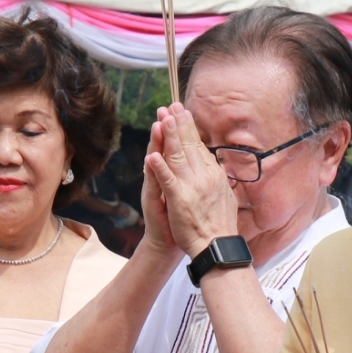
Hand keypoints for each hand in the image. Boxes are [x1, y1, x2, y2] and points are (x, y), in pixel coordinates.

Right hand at [134, 121, 179, 263]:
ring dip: (157, 143)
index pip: (176, 147)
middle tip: (166, 108)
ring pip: (157, 162)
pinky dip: (153, 171)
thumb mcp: (186, 193)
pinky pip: (154, 185)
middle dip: (165, 128)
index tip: (178, 110)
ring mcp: (155, 189)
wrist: (166, 243)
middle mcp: (161, 178)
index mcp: (173, 175)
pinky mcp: (153, 203)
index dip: (176, 129)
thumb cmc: (180, 219)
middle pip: (164, 149)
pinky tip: (151, 158)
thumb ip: (188, 174)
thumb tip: (200, 157)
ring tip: (158, 124)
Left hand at [145, 104, 239, 258]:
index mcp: (212, 174)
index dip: (189, 128)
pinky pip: (168, 180)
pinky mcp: (179, 199)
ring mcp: (191, 187)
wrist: (215, 247)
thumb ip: (217, 179)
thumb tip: (217, 166)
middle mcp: (204, 176)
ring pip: (178, 156)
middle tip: (171, 105)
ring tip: (161, 120)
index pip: (199, 146)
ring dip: (169, 137)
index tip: (183, 112)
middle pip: (189, 145)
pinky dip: (160, 167)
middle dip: (178, 124)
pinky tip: (153, 155)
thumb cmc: (218, 225)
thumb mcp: (224, 196)